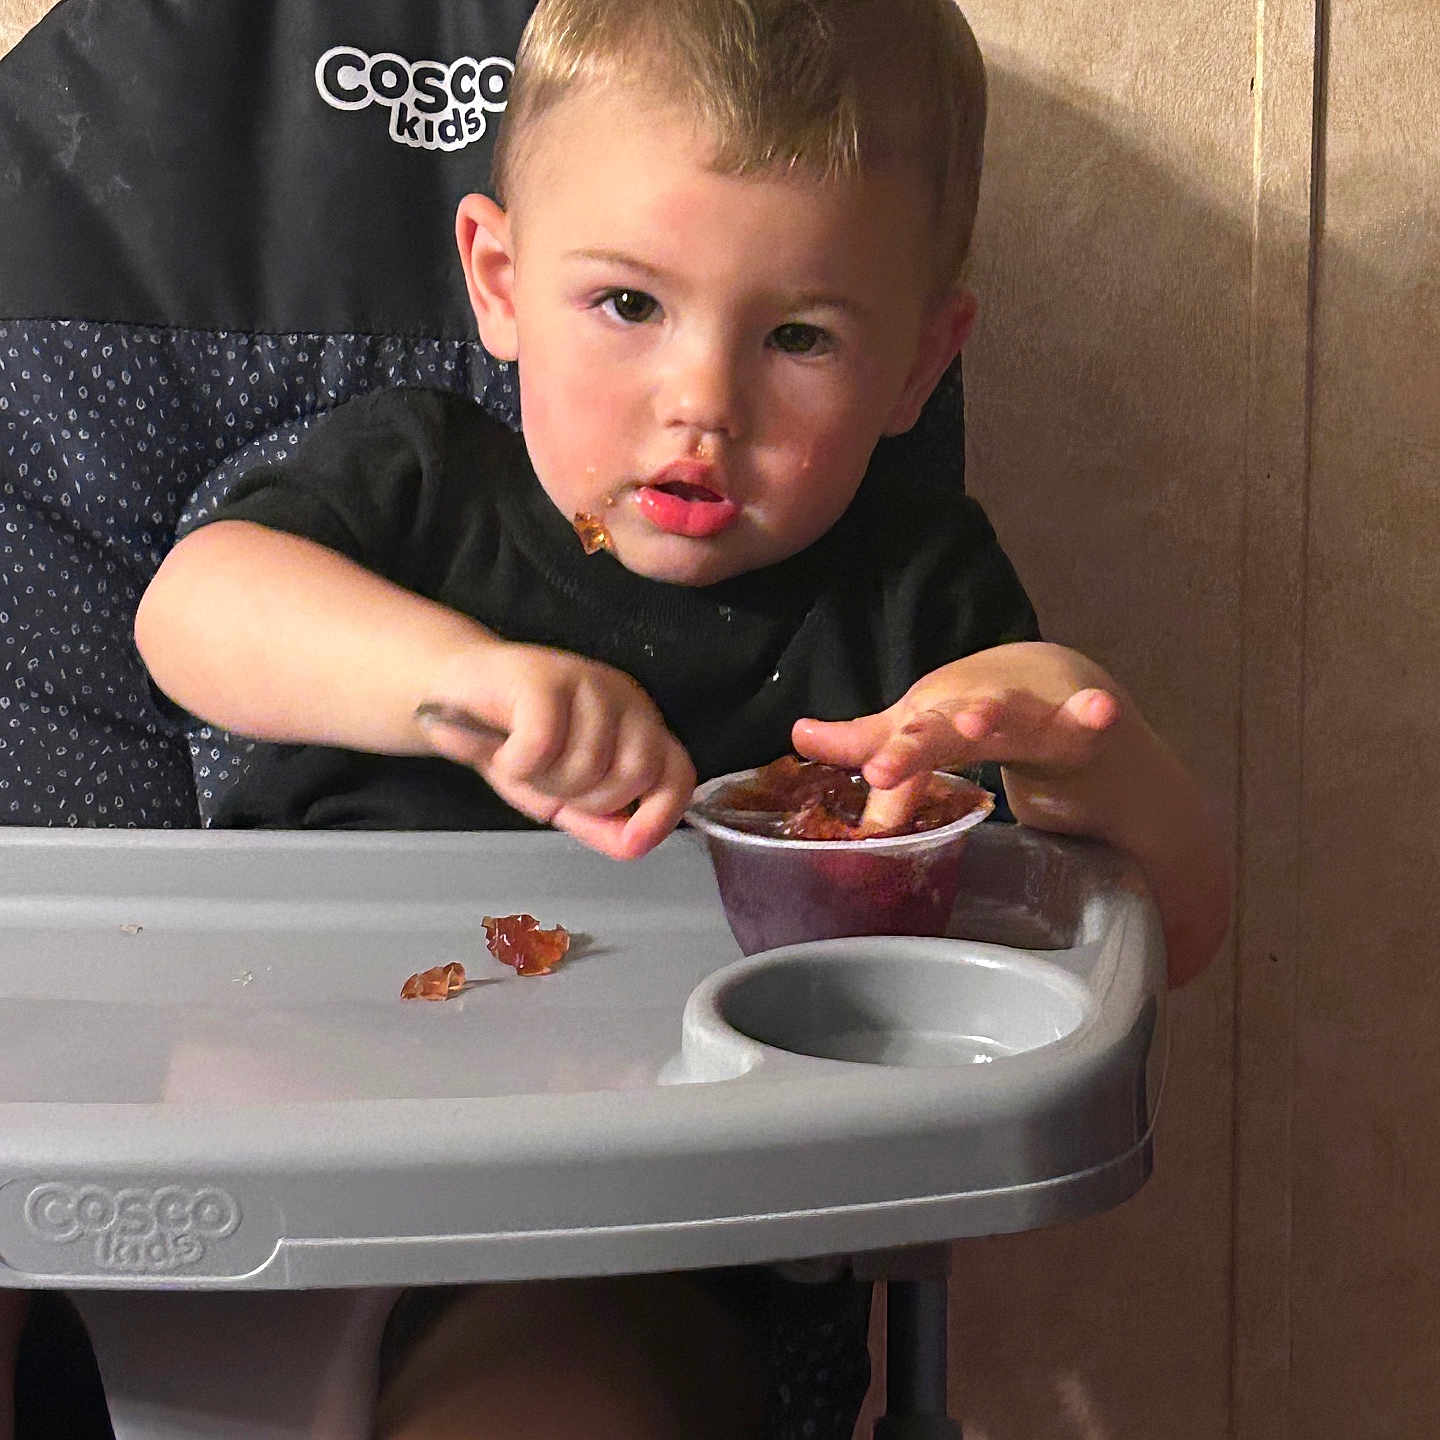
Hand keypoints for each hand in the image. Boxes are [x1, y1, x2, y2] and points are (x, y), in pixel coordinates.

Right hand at [415, 641, 695, 859]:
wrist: (453, 693)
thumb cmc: (514, 741)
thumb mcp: (563, 796)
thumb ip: (601, 823)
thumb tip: (633, 845)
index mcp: (639, 727)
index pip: (677, 774)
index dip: (662, 814)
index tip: (632, 842)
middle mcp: (624, 700)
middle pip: (634, 773)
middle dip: (585, 799)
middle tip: (548, 784)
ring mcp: (587, 682)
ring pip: (586, 763)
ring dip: (543, 781)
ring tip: (520, 763)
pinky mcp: (544, 677)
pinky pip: (543, 745)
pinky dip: (517, 763)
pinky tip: (503, 752)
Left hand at [792, 642, 1124, 837]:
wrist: (1074, 692)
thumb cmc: (987, 716)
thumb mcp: (926, 731)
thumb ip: (868, 740)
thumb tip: (798, 737)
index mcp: (934, 715)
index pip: (899, 743)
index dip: (881, 758)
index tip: (863, 774)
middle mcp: (976, 709)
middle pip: (941, 730)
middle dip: (916, 746)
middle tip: (883, 768)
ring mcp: (1030, 715)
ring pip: (1009, 721)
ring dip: (993, 718)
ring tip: (978, 722)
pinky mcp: (1080, 727)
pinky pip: (1085, 724)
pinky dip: (1092, 714)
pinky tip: (1100, 712)